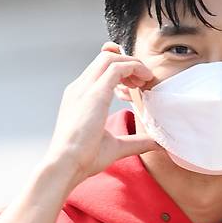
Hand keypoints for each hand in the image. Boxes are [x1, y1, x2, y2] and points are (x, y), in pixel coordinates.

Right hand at [42, 41, 162, 189]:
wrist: (65, 164)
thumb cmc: (84, 159)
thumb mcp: (115, 146)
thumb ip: (136, 142)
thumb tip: (156, 143)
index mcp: (79, 97)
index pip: (98, 70)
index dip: (118, 69)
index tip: (133, 83)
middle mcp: (80, 88)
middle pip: (104, 58)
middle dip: (127, 62)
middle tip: (142, 80)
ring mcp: (85, 88)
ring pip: (110, 58)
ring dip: (132, 64)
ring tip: (145, 79)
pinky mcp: (95, 92)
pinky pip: (117, 67)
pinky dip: (134, 68)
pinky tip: (145, 79)